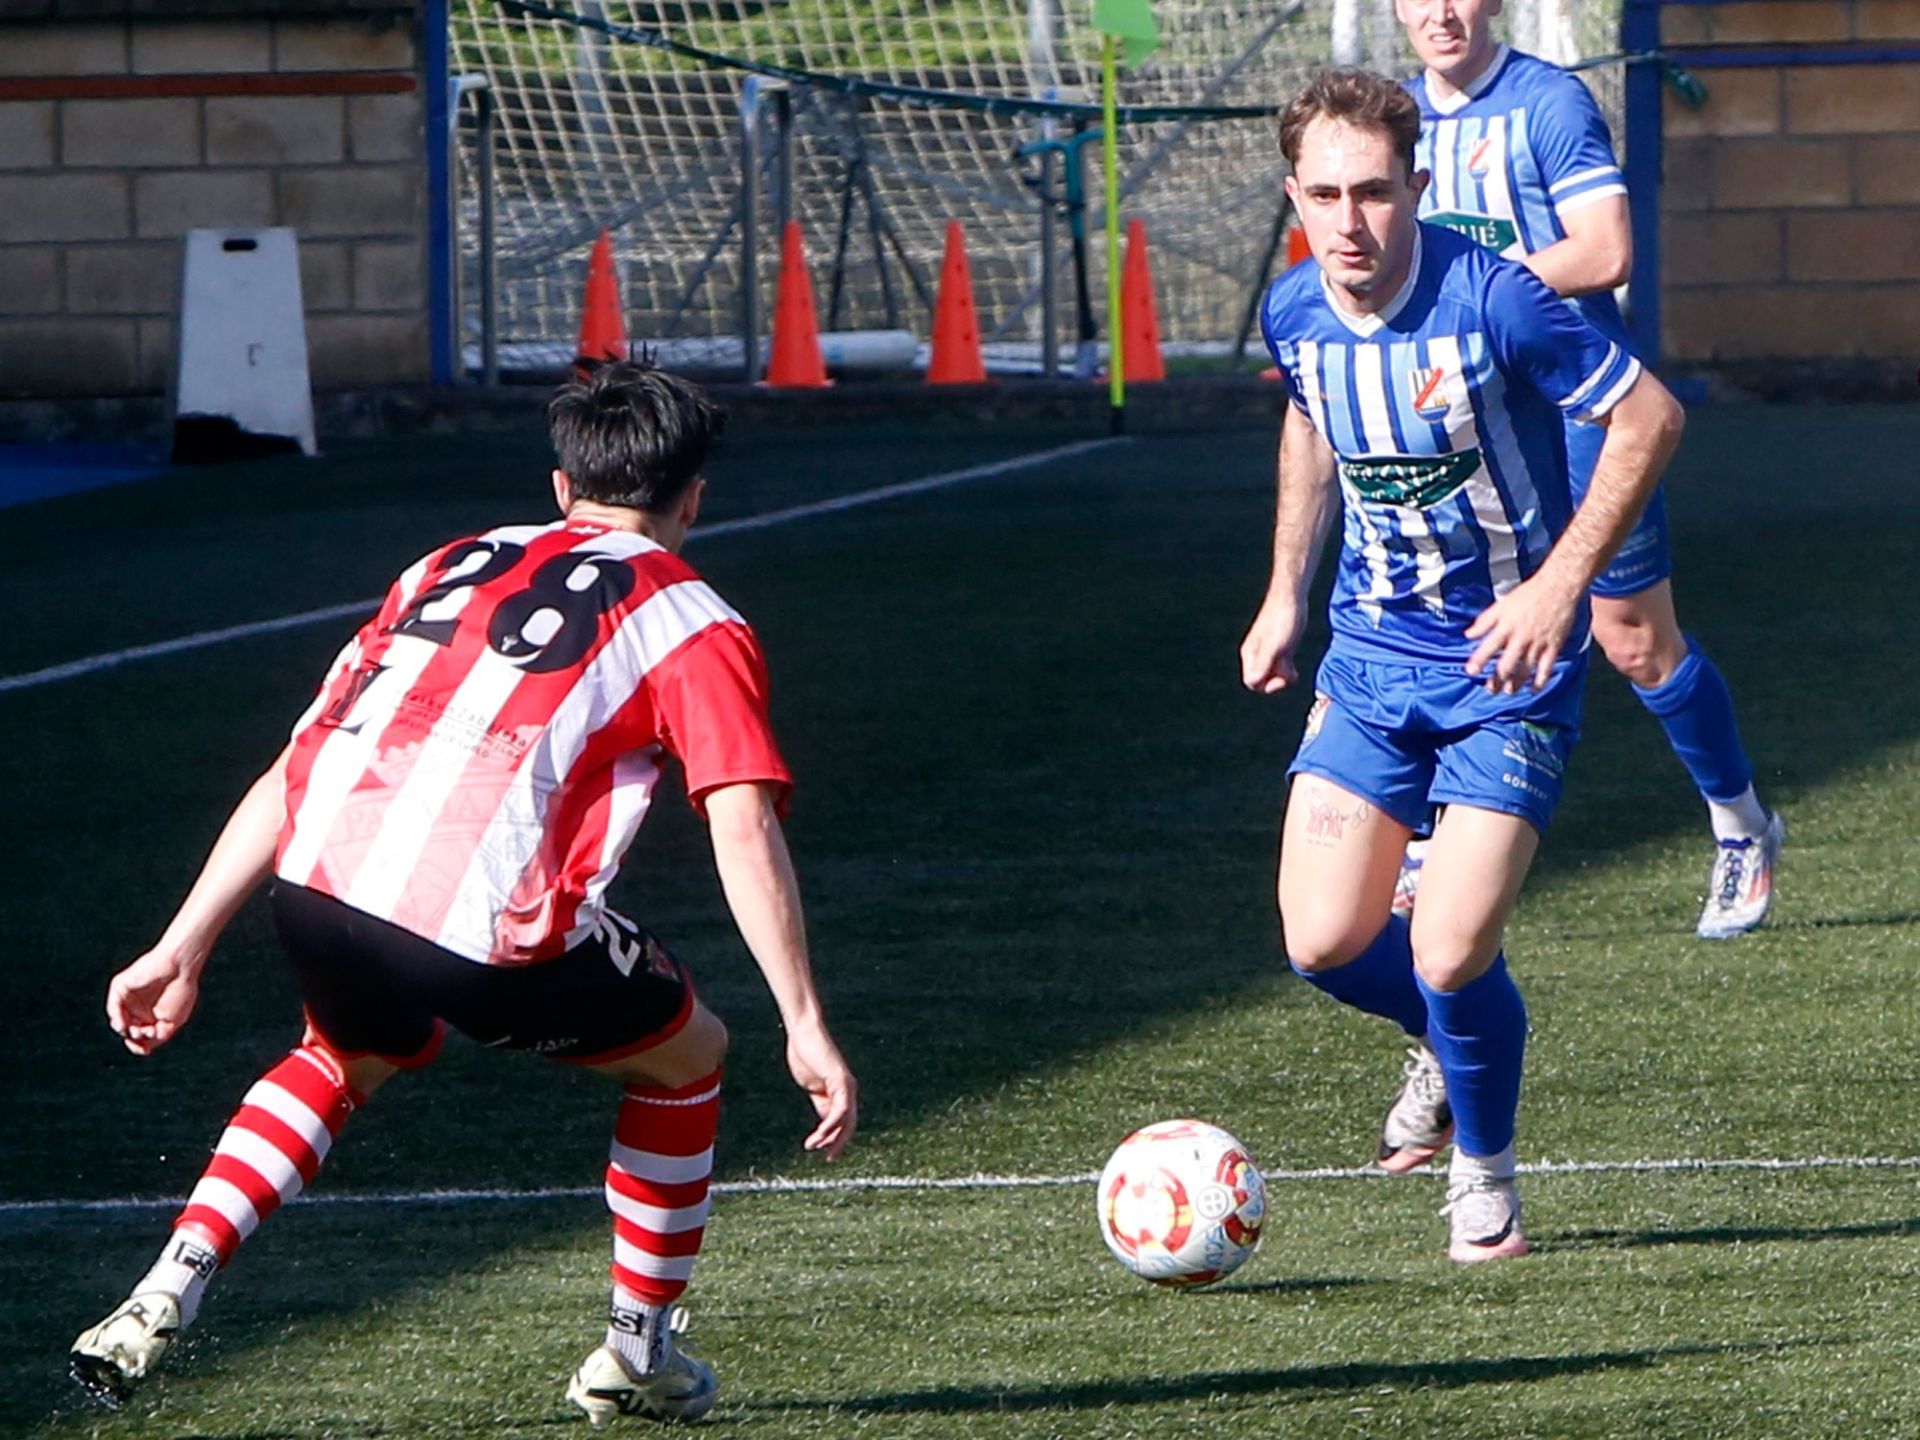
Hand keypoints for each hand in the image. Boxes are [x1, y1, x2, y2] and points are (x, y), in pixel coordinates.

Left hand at [106, 948, 204, 1055]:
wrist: (181, 966)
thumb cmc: (181, 991)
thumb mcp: (172, 1023)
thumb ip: (156, 1037)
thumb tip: (143, 1048)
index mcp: (151, 1016)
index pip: (139, 1036)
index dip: (140, 1046)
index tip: (146, 1050)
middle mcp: (138, 1008)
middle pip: (128, 1031)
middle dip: (136, 1037)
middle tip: (148, 1032)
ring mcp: (129, 997)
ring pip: (119, 1021)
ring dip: (125, 1030)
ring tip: (136, 1030)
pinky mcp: (121, 987)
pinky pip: (112, 1006)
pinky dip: (116, 1017)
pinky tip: (123, 1025)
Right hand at [784, 1021, 856, 1160]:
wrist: (803, 1034)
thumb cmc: (806, 1055)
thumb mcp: (813, 1086)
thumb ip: (821, 1101)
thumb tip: (826, 1123)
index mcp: (842, 1091)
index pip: (844, 1121)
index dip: (835, 1137)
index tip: (823, 1151)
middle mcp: (849, 1090)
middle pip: (850, 1123)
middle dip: (839, 1142)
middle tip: (829, 1158)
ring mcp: (847, 1085)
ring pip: (845, 1119)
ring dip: (830, 1136)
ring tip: (813, 1145)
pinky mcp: (841, 1081)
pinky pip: (839, 1109)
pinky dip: (830, 1124)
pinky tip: (819, 1134)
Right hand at [1240, 597, 1304, 693]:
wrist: (1291, 598)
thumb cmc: (1282, 620)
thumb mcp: (1274, 646)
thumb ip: (1263, 664)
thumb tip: (1252, 682)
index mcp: (1250, 654)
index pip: (1251, 682)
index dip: (1266, 686)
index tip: (1280, 680)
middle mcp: (1257, 655)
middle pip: (1262, 681)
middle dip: (1276, 681)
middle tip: (1289, 673)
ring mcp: (1268, 652)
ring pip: (1273, 675)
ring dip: (1283, 676)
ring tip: (1293, 669)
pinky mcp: (1280, 648)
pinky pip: (1281, 667)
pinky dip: (1288, 671)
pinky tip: (1295, 668)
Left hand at [1464, 573, 1579, 693]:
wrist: (1558, 587)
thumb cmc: (1528, 594)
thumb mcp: (1501, 604)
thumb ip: (1484, 621)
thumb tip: (1468, 634)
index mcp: (1507, 626)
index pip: (1489, 647)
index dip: (1479, 660)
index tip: (1471, 671)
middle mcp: (1521, 637)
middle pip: (1506, 665)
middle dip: (1496, 679)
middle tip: (1490, 689)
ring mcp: (1538, 643)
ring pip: (1525, 670)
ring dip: (1515, 683)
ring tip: (1508, 691)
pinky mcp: (1554, 646)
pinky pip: (1546, 668)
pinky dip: (1540, 681)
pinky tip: (1534, 688)